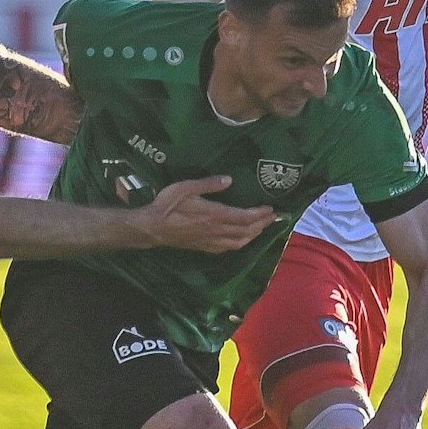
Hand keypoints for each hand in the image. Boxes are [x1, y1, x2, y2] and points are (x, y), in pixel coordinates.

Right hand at [134, 175, 273, 252]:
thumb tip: (229, 180)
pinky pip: (228, 248)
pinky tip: (242, 240)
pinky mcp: (204, 247)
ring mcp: (210, 241)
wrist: (151, 228)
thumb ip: (208, 184)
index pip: (244, 217)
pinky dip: (240, 244)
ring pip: (239, 242)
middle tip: (275, 217)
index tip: (271, 208)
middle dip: (263, 224)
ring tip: (263, 228)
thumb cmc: (167, 205)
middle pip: (246, 231)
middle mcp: (216, 230)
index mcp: (214, 215)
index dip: (260, 214)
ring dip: (254, 235)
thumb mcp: (185, 187)